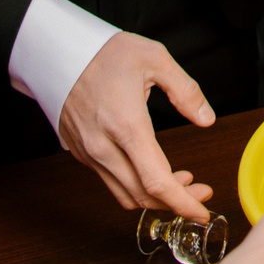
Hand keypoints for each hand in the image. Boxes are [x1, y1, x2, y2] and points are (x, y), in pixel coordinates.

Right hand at [56, 32, 217, 219]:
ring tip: (181, 180)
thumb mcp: (155, 58)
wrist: (58, 51)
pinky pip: (110, 181)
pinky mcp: (81, 152)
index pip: (157, 182)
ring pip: (125, 194)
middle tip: (201, 192)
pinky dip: (135, 185)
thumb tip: (206, 119)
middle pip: (143, 196)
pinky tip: (151, 169)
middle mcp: (103, 146)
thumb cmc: (104, 52)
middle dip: (177, 203)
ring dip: (155, 196)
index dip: (183, 203)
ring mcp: (89, 153)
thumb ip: (185, 91)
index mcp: (126, 125)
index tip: (202, 212)